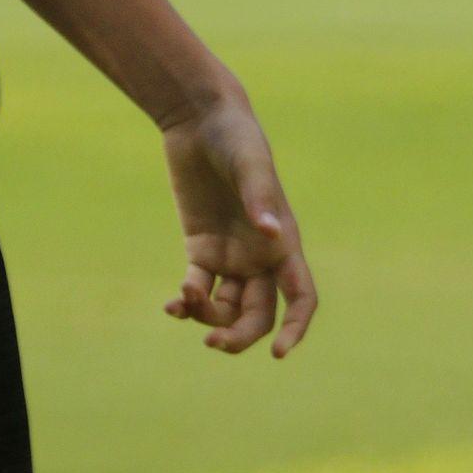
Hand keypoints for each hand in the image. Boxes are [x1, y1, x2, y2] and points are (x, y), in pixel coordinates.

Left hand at [157, 87, 316, 358]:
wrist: (199, 119)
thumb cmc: (235, 136)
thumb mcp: (248, 163)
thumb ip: (259, 197)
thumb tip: (271, 234)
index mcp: (283, 242)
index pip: (300, 297)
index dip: (295, 328)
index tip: (278, 353)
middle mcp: (260, 256)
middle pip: (259, 315)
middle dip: (241, 335)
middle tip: (213, 342)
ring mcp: (230, 255)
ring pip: (227, 307)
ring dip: (208, 317)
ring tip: (183, 304)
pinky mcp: (200, 248)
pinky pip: (198, 288)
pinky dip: (187, 302)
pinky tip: (172, 306)